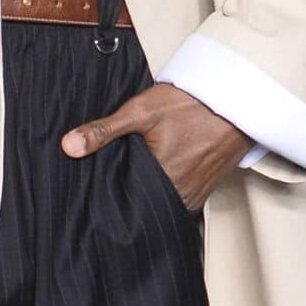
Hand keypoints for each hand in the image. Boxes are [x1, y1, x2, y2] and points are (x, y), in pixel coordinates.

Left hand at [61, 83, 251, 208]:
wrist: (237, 100)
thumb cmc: (191, 104)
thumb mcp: (141, 111)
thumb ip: (104, 131)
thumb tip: (69, 146)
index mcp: (161, 180)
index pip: (125, 202)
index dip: (109, 198)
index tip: (95, 194)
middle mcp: (180, 195)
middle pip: (143, 206)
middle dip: (127, 198)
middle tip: (112, 185)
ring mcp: (195, 195)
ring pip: (160, 205)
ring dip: (146, 196)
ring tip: (131, 183)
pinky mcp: (204, 191)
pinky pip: (178, 201)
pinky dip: (164, 193)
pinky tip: (154, 179)